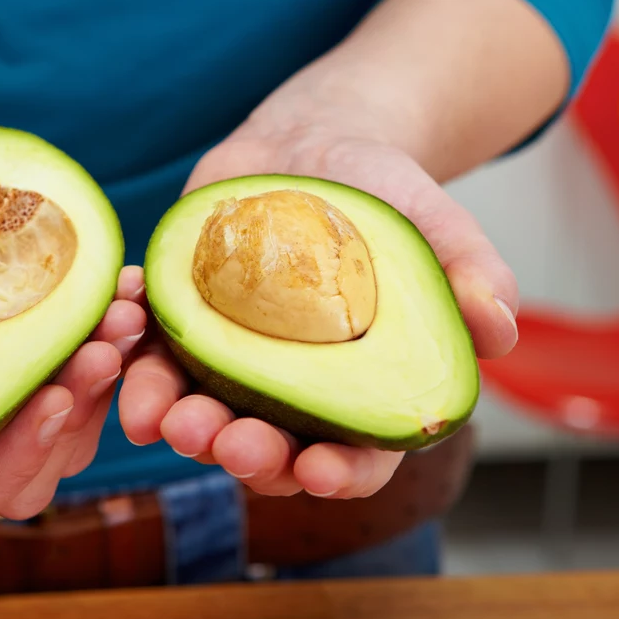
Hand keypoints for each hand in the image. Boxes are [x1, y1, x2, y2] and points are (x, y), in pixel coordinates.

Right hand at [0, 85, 146, 541]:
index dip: (11, 468)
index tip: (52, 399)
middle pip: (35, 467)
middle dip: (78, 418)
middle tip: (103, 348)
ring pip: (75, 411)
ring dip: (109, 375)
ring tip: (123, 311)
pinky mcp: (29, 314)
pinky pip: (85, 343)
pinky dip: (112, 324)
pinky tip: (125, 284)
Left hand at [119, 126, 517, 499]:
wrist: (309, 146)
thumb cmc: (382, 193)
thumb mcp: (432, 222)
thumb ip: (470, 273)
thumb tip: (501, 330)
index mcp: (357, 390)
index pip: (357, 453)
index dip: (341, 471)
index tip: (320, 470)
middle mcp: (290, 389)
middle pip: (269, 445)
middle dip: (247, 454)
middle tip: (229, 442)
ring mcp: (231, 359)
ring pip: (201, 411)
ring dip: (179, 424)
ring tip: (161, 419)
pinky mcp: (183, 321)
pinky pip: (151, 352)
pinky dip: (131, 362)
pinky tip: (116, 358)